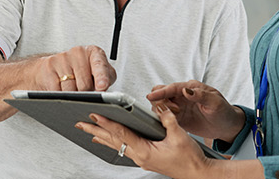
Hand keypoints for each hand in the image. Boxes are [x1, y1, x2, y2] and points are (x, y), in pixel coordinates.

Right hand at [36, 45, 115, 91]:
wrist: (55, 66)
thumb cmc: (81, 72)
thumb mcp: (98, 73)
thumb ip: (106, 80)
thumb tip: (102, 91)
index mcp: (94, 53)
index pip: (100, 65)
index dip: (102, 77)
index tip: (102, 86)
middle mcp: (79, 52)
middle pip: (85, 84)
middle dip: (85, 93)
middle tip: (84, 91)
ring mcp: (62, 58)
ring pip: (70, 90)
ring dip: (72, 96)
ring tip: (72, 88)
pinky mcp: (49, 66)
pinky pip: (56, 90)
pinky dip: (59, 95)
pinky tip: (60, 89)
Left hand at [77, 106, 211, 177]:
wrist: (198, 173)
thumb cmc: (190, 158)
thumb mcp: (179, 135)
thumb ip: (166, 119)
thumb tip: (157, 106)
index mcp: (145, 151)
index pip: (122, 134)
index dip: (108, 123)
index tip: (95, 115)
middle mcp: (140, 156)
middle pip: (113, 141)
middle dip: (95, 131)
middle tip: (80, 123)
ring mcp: (141, 159)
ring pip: (116, 145)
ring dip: (101, 137)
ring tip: (88, 130)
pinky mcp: (145, 158)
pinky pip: (124, 149)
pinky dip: (113, 143)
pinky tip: (106, 141)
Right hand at [146, 80, 244, 140]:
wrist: (226, 127)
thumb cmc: (224, 112)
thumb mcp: (215, 103)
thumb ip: (201, 95)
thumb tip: (186, 90)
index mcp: (192, 88)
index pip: (172, 88)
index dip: (161, 91)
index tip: (151, 95)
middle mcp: (183, 96)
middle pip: (162, 94)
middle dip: (160, 100)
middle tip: (170, 109)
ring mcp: (180, 107)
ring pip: (161, 105)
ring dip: (162, 110)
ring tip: (174, 116)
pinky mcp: (179, 118)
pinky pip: (165, 117)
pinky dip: (162, 118)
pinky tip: (167, 122)